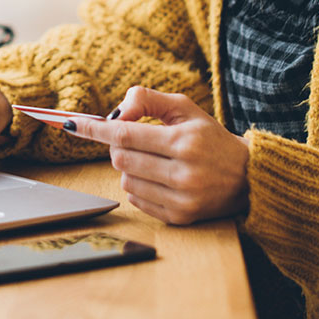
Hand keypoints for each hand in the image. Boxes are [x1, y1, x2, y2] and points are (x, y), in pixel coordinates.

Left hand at [62, 85, 249, 224]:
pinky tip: (157, 178)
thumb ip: (147, 99)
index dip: (95, 129)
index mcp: (184, 141)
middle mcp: (182, 173)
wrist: (245, 177)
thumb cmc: (210, 137)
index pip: (126, 134)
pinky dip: (137, 185)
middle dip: (118, 146)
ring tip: (151, 160)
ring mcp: (181, 199)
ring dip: (128, 167)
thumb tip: (115, 113)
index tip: (72, 125)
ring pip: (125, 180)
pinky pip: (136, 200)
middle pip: (121, 159)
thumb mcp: (184, 107)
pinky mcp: (179, 218)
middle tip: (133, 139)